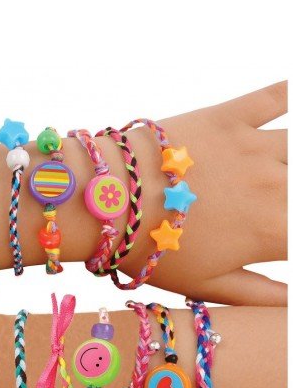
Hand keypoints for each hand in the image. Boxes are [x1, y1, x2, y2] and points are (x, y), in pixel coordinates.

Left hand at [122, 82, 286, 304]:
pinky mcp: (230, 118)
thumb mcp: (208, 285)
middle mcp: (276, 186)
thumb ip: (261, 295)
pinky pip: (274, 97)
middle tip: (282, 205)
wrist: (111, 200)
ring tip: (285, 172)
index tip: (285, 236)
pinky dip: (289, 92)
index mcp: (274, 231)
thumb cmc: (155, 250)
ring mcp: (255, 147)